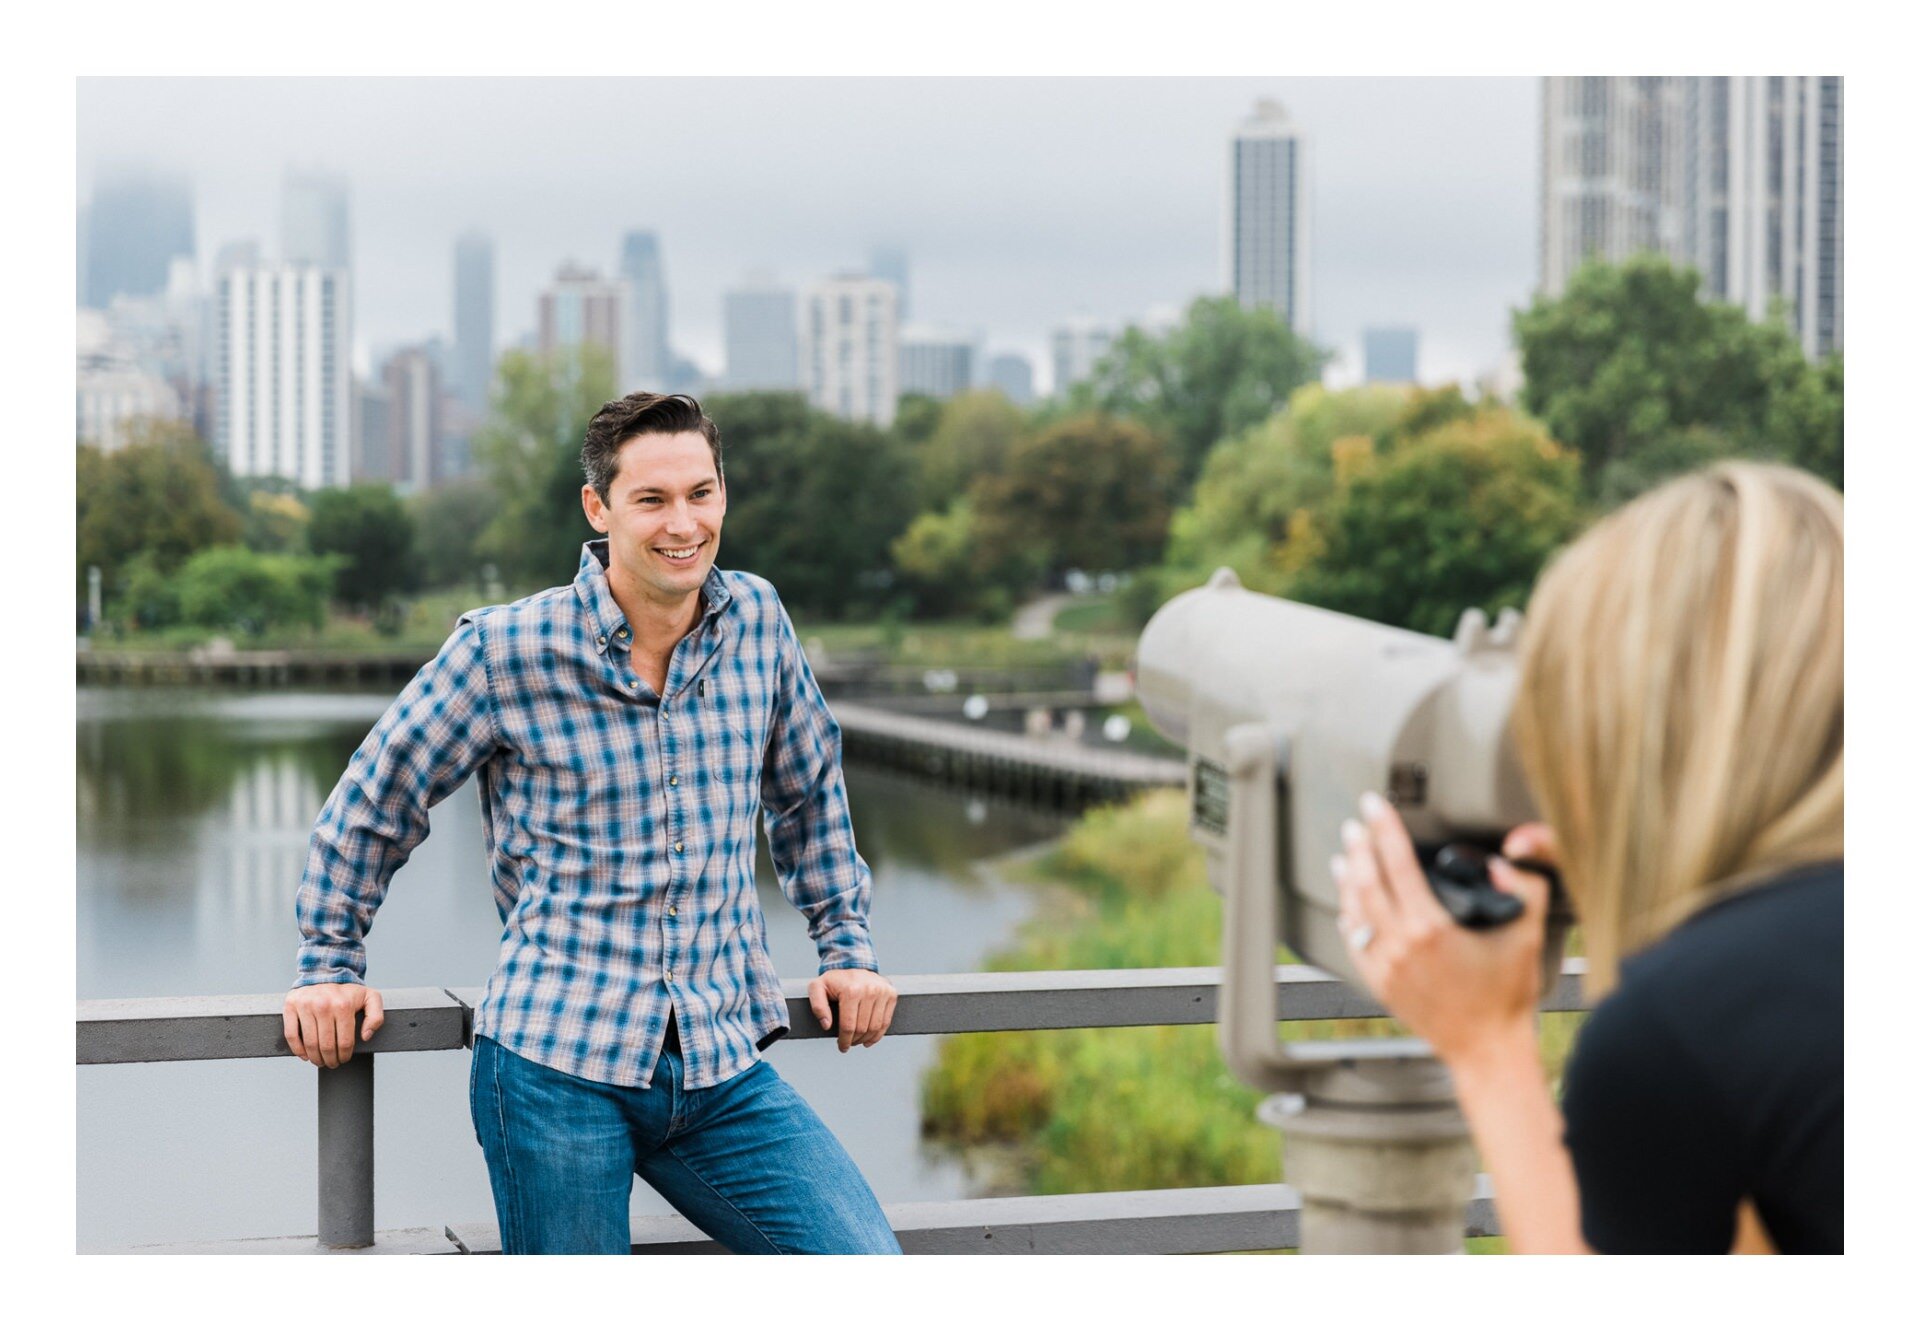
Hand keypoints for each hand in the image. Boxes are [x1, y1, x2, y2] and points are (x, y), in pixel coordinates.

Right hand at [283, 982, 384, 1067]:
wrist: (325, 972)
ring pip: (310, 1043)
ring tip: (320, 1062)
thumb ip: (376, 1017)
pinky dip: (297, 1050)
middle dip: (330, 1060)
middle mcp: (323, 1005)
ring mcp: (305, 1005)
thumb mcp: (371, 998)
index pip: (345, 1042)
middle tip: (332, 1064)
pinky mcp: (291, 1006)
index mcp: (344, 1005)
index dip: (345, 1055)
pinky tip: (305, 1056)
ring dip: (315, 1058)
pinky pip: (291, 1034)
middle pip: (327, 1045)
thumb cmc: (348, 991)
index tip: (344, 1059)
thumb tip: (366, 1036)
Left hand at [808, 968, 897, 1051]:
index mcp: (851, 990)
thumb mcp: (817, 988)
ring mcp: (882, 991)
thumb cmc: (834, 980)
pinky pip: (886, 1021)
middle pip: (863, 1028)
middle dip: (854, 1041)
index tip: (842, 1047)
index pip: (849, 1025)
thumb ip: (817, 1006)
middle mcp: (870, 990)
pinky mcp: (891, 994)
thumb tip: (827, 1025)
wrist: (853, 963)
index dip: (844, 1040)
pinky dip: (878, 1034)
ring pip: (875, 1027)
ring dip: (866, 1039)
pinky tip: (870, 1039)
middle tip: (848, 1044)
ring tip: (858, 1041)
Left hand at [1331, 793, 1556, 1067]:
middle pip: (1367, 881)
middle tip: (1358, 823)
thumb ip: (1524, 890)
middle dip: (1360, 846)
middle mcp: (1400, 946)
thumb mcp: (1528, 935)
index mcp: (1431, 928)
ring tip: (1346, 854)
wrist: (1487, 1050)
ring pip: (1354, 911)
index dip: (1384, 828)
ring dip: (1348, 878)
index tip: (1374, 805)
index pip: (1397, 863)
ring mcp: (1384, 967)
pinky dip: (1348, 916)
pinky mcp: (1379, 984)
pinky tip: (1349, 902)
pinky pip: (1353, 942)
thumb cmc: (1508, 996)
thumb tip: (1499, 861)